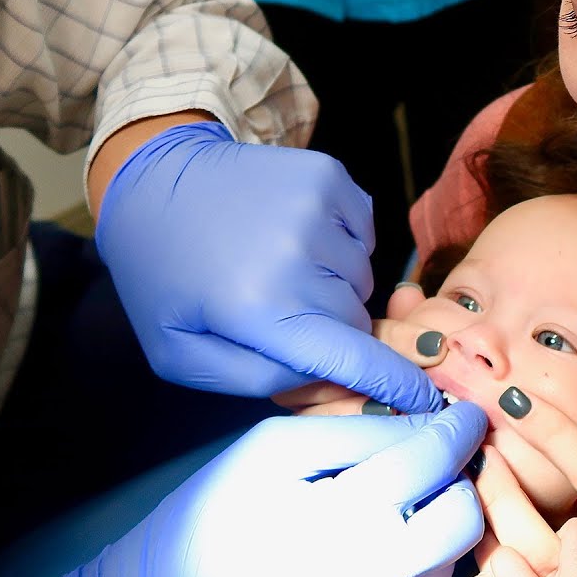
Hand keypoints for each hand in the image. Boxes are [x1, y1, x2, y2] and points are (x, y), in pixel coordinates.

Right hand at [48, 403, 487, 576]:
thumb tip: (424, 425)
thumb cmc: (207, 523)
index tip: (465, 418)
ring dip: (425, 536)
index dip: (457, 432)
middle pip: (461, 526)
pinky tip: (351, 566)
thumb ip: (353, 432)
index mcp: (346, 518)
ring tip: (379, 519)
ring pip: (438, 570)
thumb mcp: (267, 452)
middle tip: (431, 471)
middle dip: (457, 488)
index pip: (433, 463)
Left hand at [95, 120, 441, 411]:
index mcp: (259, 309)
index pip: (351, 358)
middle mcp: (297, 256)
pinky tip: (297, 238)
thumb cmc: (165, 279)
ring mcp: (317, 209)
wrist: (150, 181)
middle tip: (285, 315)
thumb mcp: (183, 356)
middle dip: (331, 330)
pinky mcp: (328, 176)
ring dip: (333, 286)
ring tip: (281, 270)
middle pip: (356, 320)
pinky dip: (342, 244)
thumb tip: (328, 380)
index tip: (426, 399)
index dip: (394, 383)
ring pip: (361, 278)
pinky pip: (364, 234)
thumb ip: (258, 380)